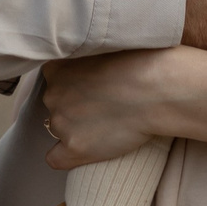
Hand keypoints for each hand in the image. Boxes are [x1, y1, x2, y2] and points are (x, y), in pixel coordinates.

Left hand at [38, 49, 183, 167]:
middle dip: (75, 106)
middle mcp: (52, 94)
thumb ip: (85, 56)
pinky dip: (65, 157)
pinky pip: (55, 159)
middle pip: (56, 105)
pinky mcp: (75, 147)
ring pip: (59, 129)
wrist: (155, 89)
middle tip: (104, 105)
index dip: (74, 84)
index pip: (54, 79)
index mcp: (55, 67)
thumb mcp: (102, 46)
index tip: (94, 86)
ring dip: (76, 128)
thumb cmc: (139, 62)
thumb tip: (90, 64)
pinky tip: (82, 150)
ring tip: (106, 124)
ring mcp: (61, 122)